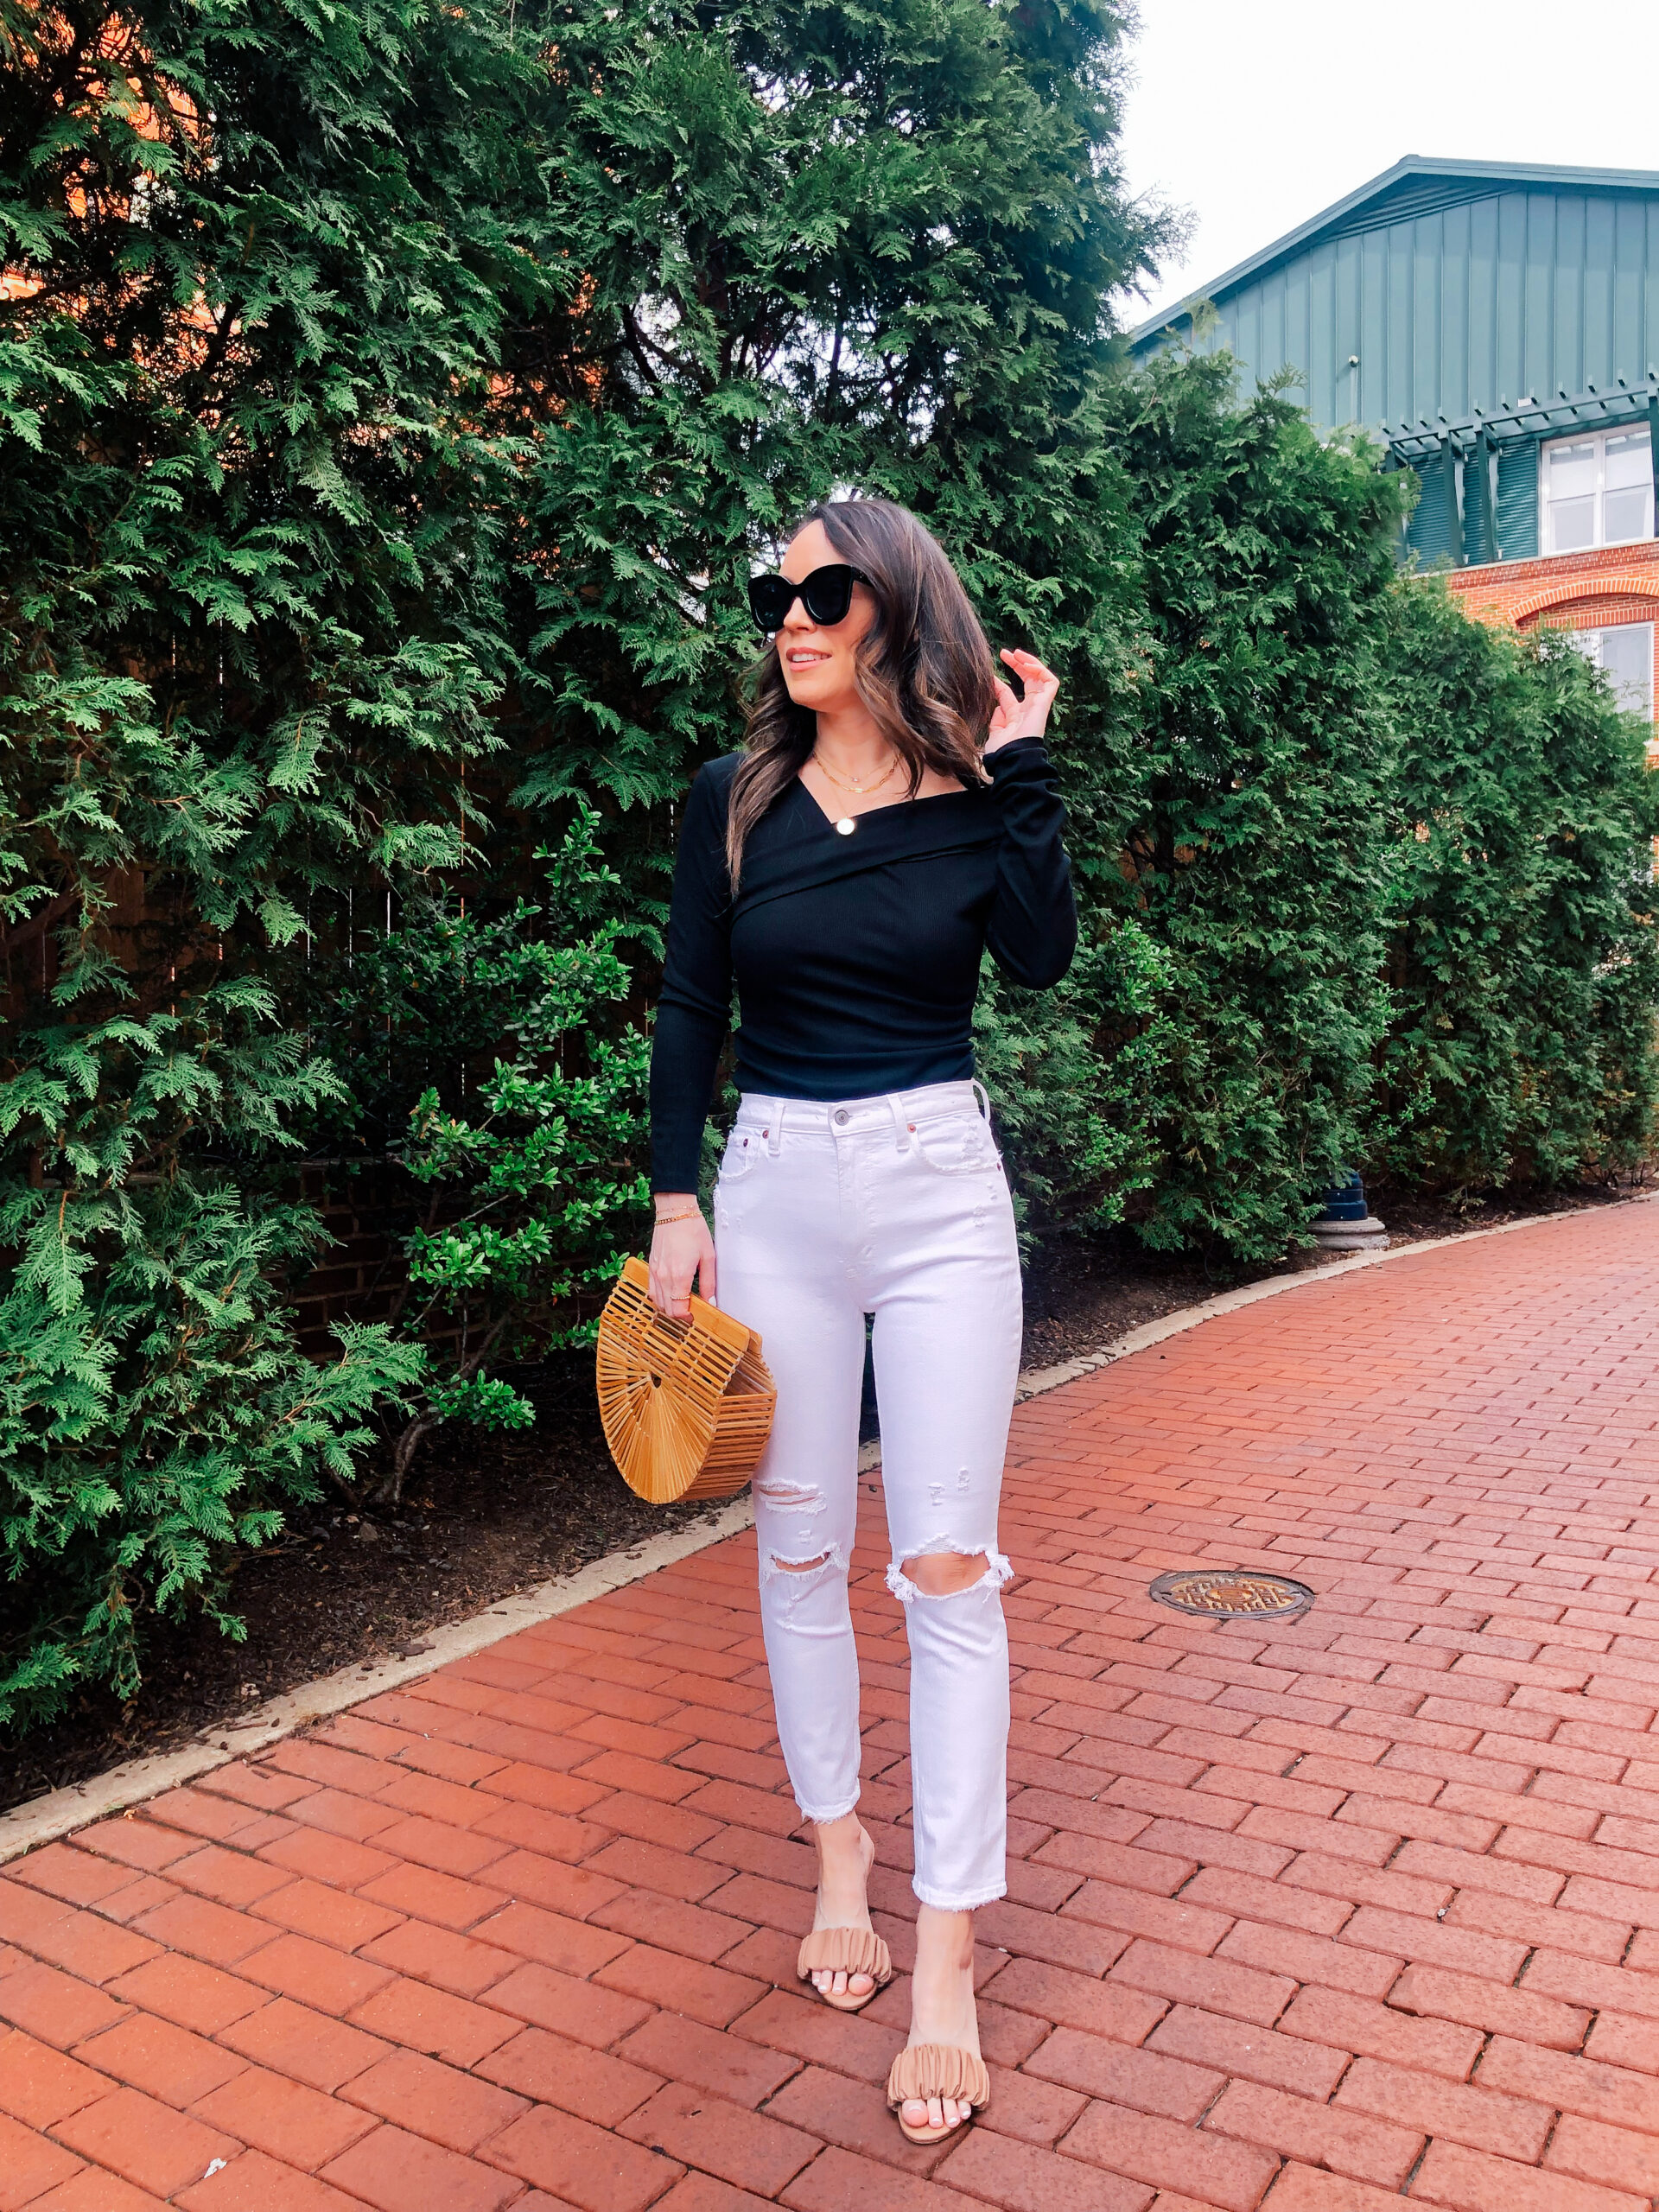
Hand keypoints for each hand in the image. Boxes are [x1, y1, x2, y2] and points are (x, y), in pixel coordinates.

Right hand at [648, 1204, 715, 1318]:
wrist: (674, 1211)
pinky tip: (670, 1293)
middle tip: (692, 1310)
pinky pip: (651, 1290)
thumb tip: (710, 1301)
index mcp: (679, 1276)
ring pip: (657, 1301)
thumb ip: (708, 1282)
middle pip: (667, 1309)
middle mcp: (664, 1277)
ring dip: (669, 1307)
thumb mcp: (708, 1257)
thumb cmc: (693, 1230)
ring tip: (682, 1303)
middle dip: (679, 1314)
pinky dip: (660, 1297)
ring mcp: (655, 1272)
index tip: (696, 1315)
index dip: (688, 1317)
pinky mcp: (651, 1266)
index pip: (678, 1309)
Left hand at [986, 647, 1059, 753]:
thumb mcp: (994, 733)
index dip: (998, 683)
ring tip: (1016, 653)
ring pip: (1040, 678)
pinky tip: (1026, 663)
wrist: (1011, 758)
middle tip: (1004, 653)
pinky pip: (1050, 682)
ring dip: (1029, 662)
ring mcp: (1037, 706)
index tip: (988, 675)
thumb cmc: (1001, 751)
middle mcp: (1028, 710)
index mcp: (1015, 717)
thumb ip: (996, 719)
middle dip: (1016, 665)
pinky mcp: (1044, 704)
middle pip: (1026, 681)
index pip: (1008, 694)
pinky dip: (1040, 670)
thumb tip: (997, 706)